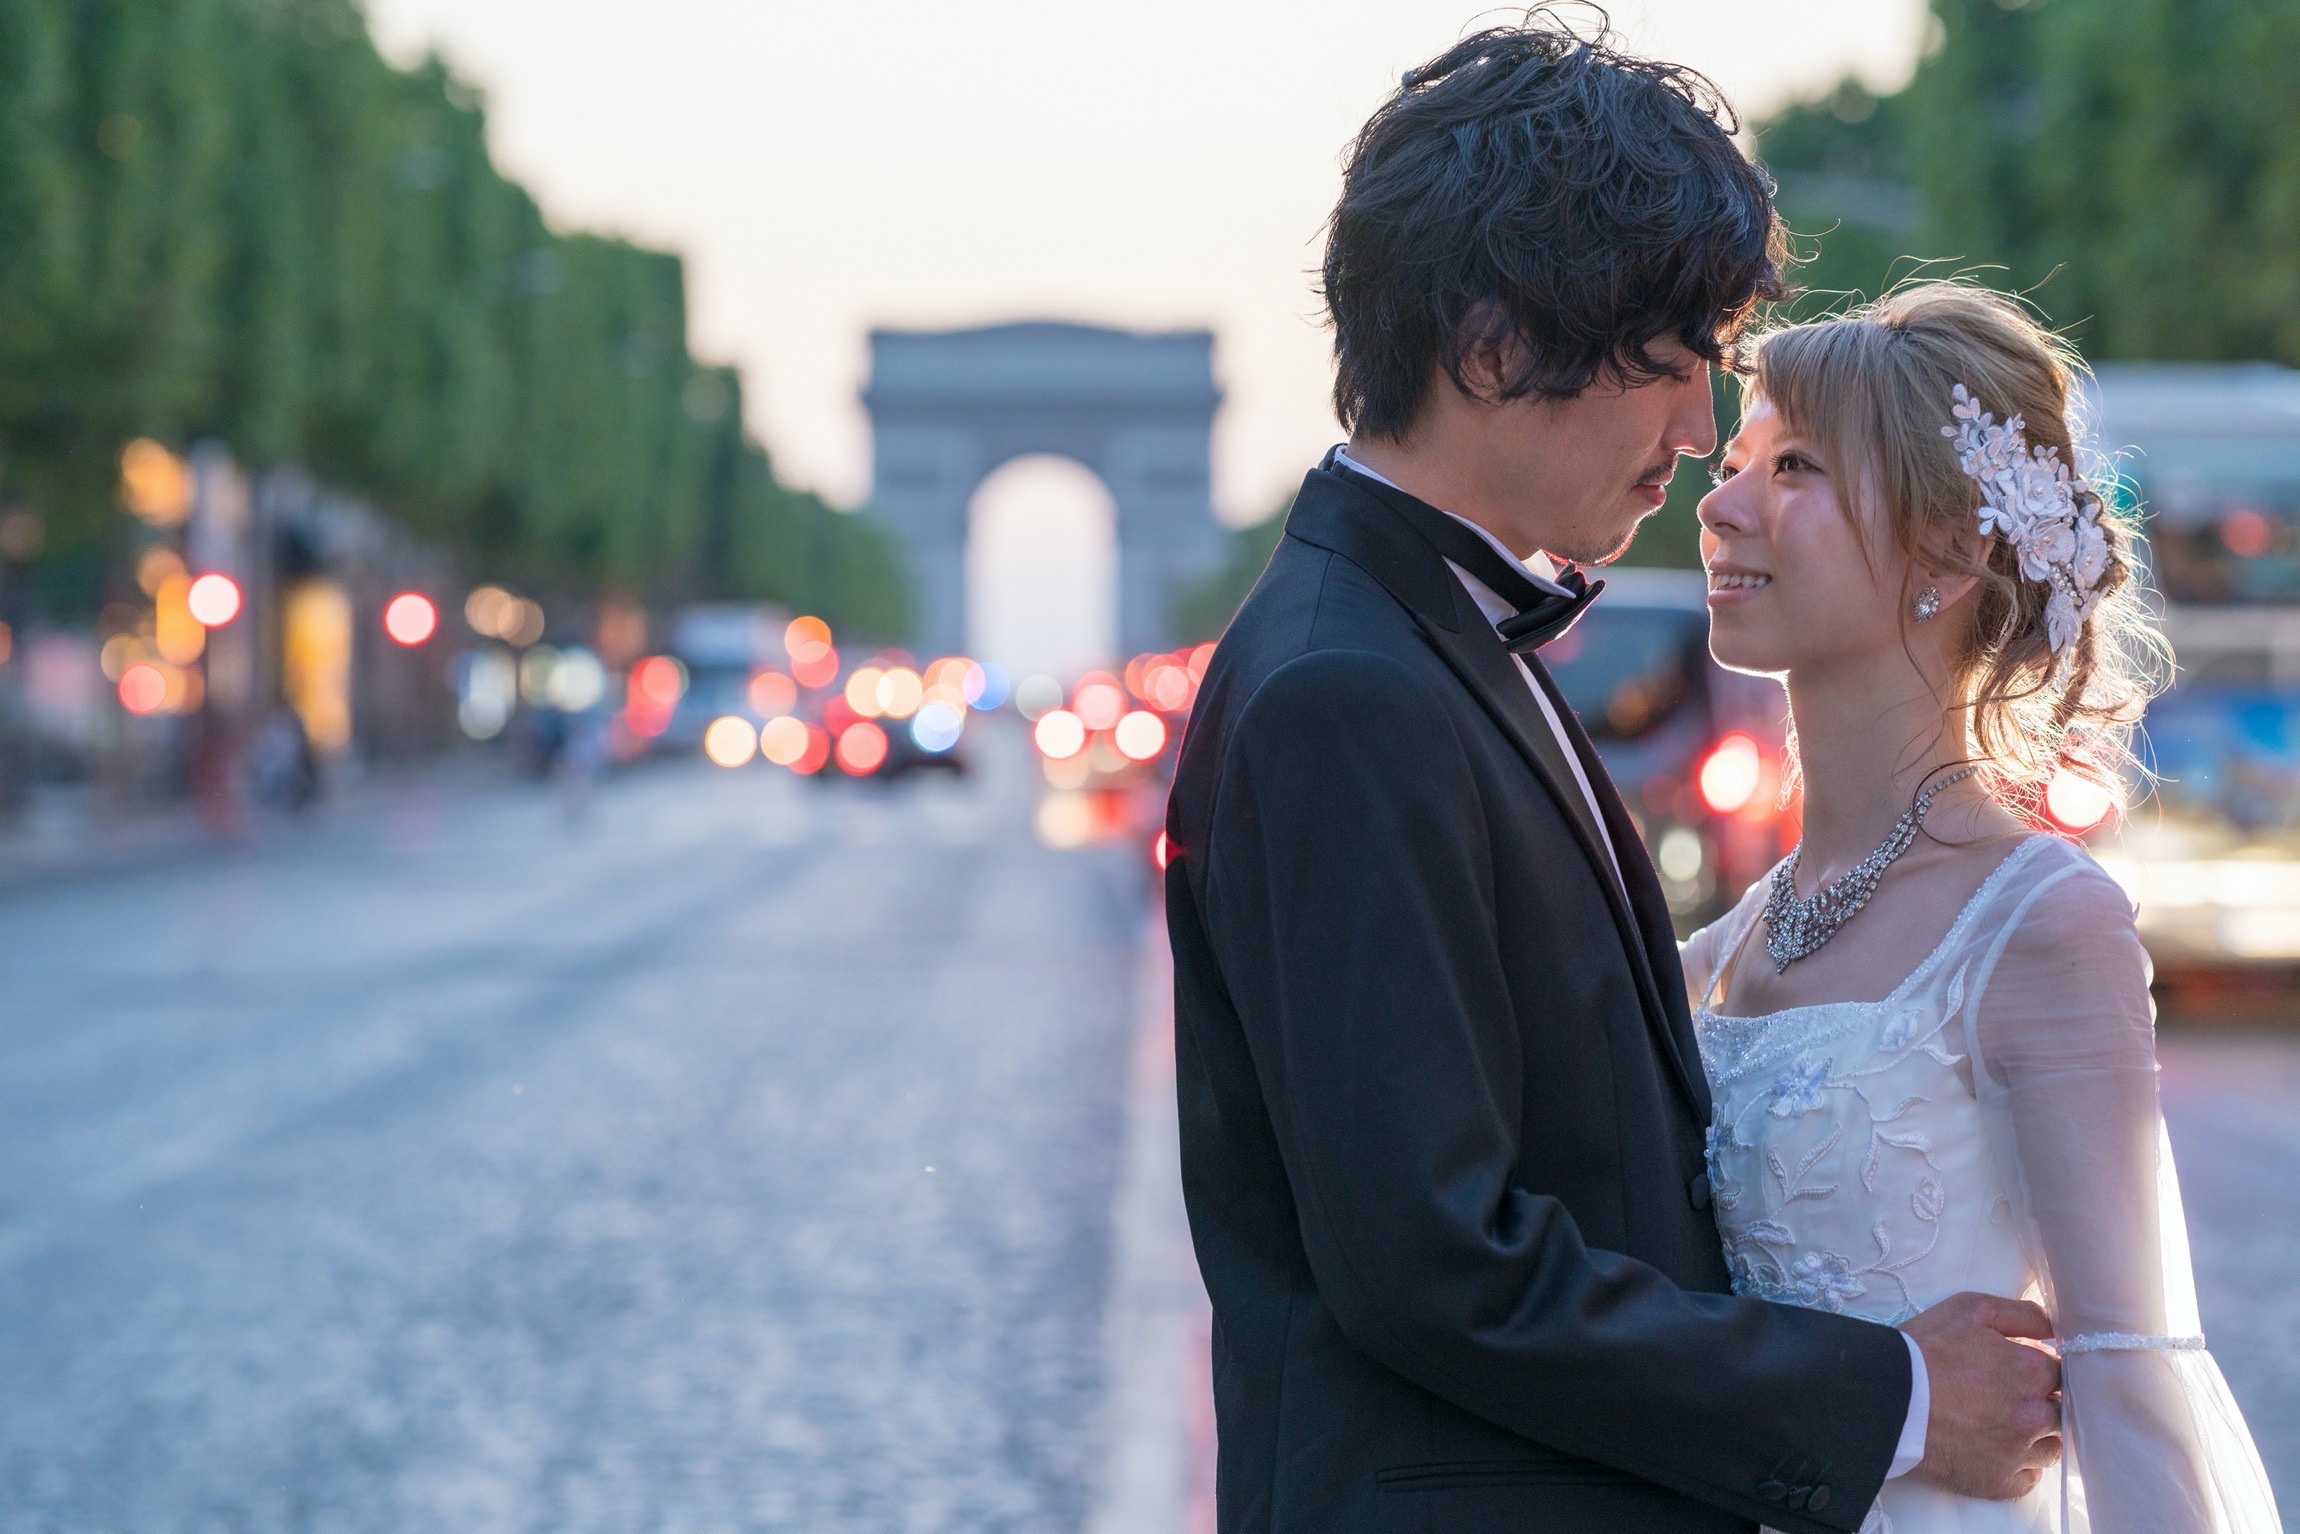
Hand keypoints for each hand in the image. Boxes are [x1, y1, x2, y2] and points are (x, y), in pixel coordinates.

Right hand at [1899, 1292, 2061, 1499]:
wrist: (1886, 1399)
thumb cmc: (1924, 1349)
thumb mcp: (1970, 1309)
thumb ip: (2021, 1314)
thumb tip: (2054, 1328)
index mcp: (2031, 1371)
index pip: (2062, 1373)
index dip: (2041, 1370)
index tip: (2020, 1371)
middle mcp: (2034, 1415)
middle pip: (2061, 1411)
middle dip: (2043, 1402)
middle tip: (2009, 1397)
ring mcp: (2017, 1452)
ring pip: (2051, 1446)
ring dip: (2037, 1435)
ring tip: (2004, 1425)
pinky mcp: (1997, 1481)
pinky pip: (2029, 1478)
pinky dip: (2021, 1466)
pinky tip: (2000, 1451)